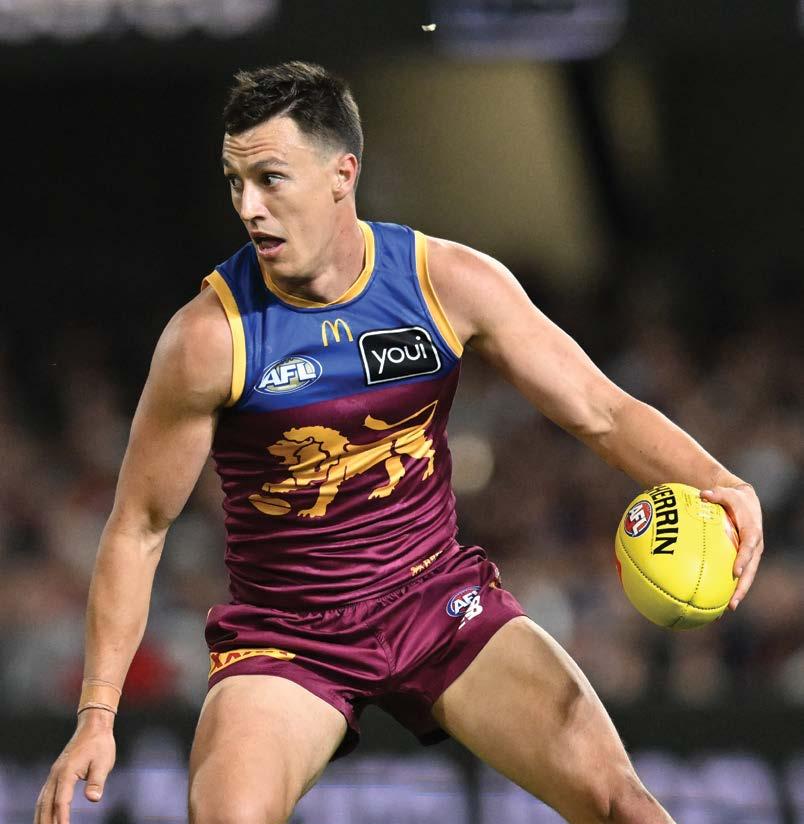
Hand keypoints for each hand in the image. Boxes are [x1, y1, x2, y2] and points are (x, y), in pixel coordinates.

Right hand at [34, 710, 115, 823]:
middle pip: (46, 804)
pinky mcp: (56, 773)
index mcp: (67, 772)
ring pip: (42, 800)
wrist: (93, 726)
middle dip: (47, 821)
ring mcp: (54, 774)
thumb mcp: (104, 762)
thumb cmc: (100, 744)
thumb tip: (94, 799)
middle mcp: (56, 774)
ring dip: (41, 817)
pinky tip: (45, 816)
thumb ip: (97, 781)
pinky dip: (43, 808)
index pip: (61, 801)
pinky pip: (45, 795)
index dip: (62, 817)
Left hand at [700, 483, 763, 610]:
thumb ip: (716, 494)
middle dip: (742, 587)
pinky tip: (717, 601)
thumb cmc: (734, 498)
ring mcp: (750, 555)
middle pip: (751, 571)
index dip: (743, 560)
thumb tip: (703, 494)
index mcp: (751, 532)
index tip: (735, 572)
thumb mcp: (727, 493)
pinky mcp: (744, 558)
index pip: (748, 548)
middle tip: (732, 603)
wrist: (746, 502)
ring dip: (738, 593)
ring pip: (746, 577)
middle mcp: (753, 547)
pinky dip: (731, 587)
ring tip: (725, 610)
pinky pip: (739, 575)